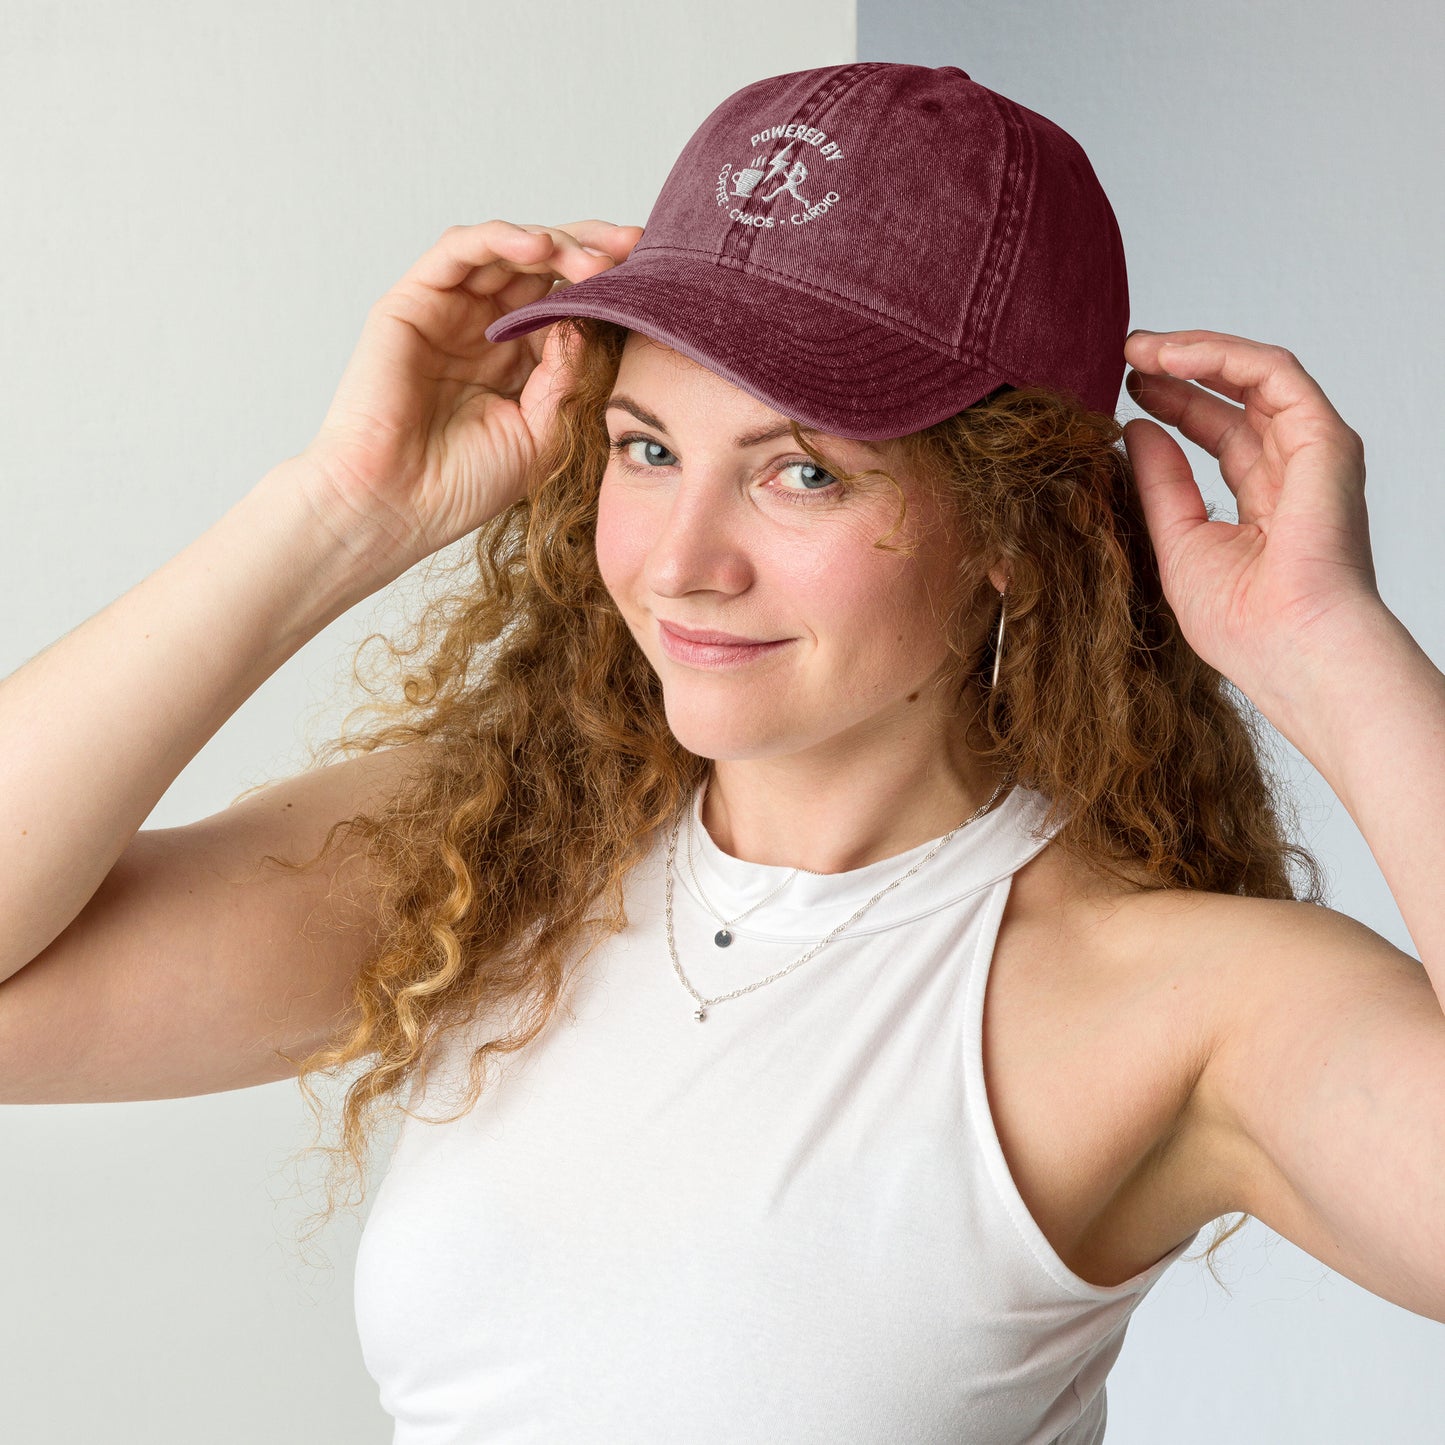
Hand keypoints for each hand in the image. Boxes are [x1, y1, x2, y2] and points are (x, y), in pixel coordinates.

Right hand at [295, 218, 643, 571]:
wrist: (398, 507)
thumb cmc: (464, 483)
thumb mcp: (544, 429)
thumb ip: (570, 372)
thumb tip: (595, 315)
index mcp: (519, 357)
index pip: (568, 302)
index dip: (608, 288)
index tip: (655, 282)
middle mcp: (484, 327)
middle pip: (543, 266)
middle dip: (591, 251)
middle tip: (634, 249)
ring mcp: (448, 311)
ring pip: (507, 250)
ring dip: (555, 243)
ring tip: (594, 259)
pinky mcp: (411, 301)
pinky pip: (458, 251)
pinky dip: (500, 239)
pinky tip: (538, 249)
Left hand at [1121, 328, 1380, 700]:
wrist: (1288, 647)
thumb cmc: (1243, 624)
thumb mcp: (1177, 543)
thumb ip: (1160, 484)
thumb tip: (1136, 430)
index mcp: (1264, 501)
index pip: (1219, 433)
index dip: (1173, 403)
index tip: (1124, 389)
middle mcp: (1293, 472)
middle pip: (1234, 398)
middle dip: (1179, 369)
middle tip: (1126, 355)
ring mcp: (1312, 452)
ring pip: (1254, 375)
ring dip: (1194, 352)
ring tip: (1138, 349)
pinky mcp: (1324, 437)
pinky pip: (1273, 372)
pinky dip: (1221, 355)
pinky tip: (1169, 357)